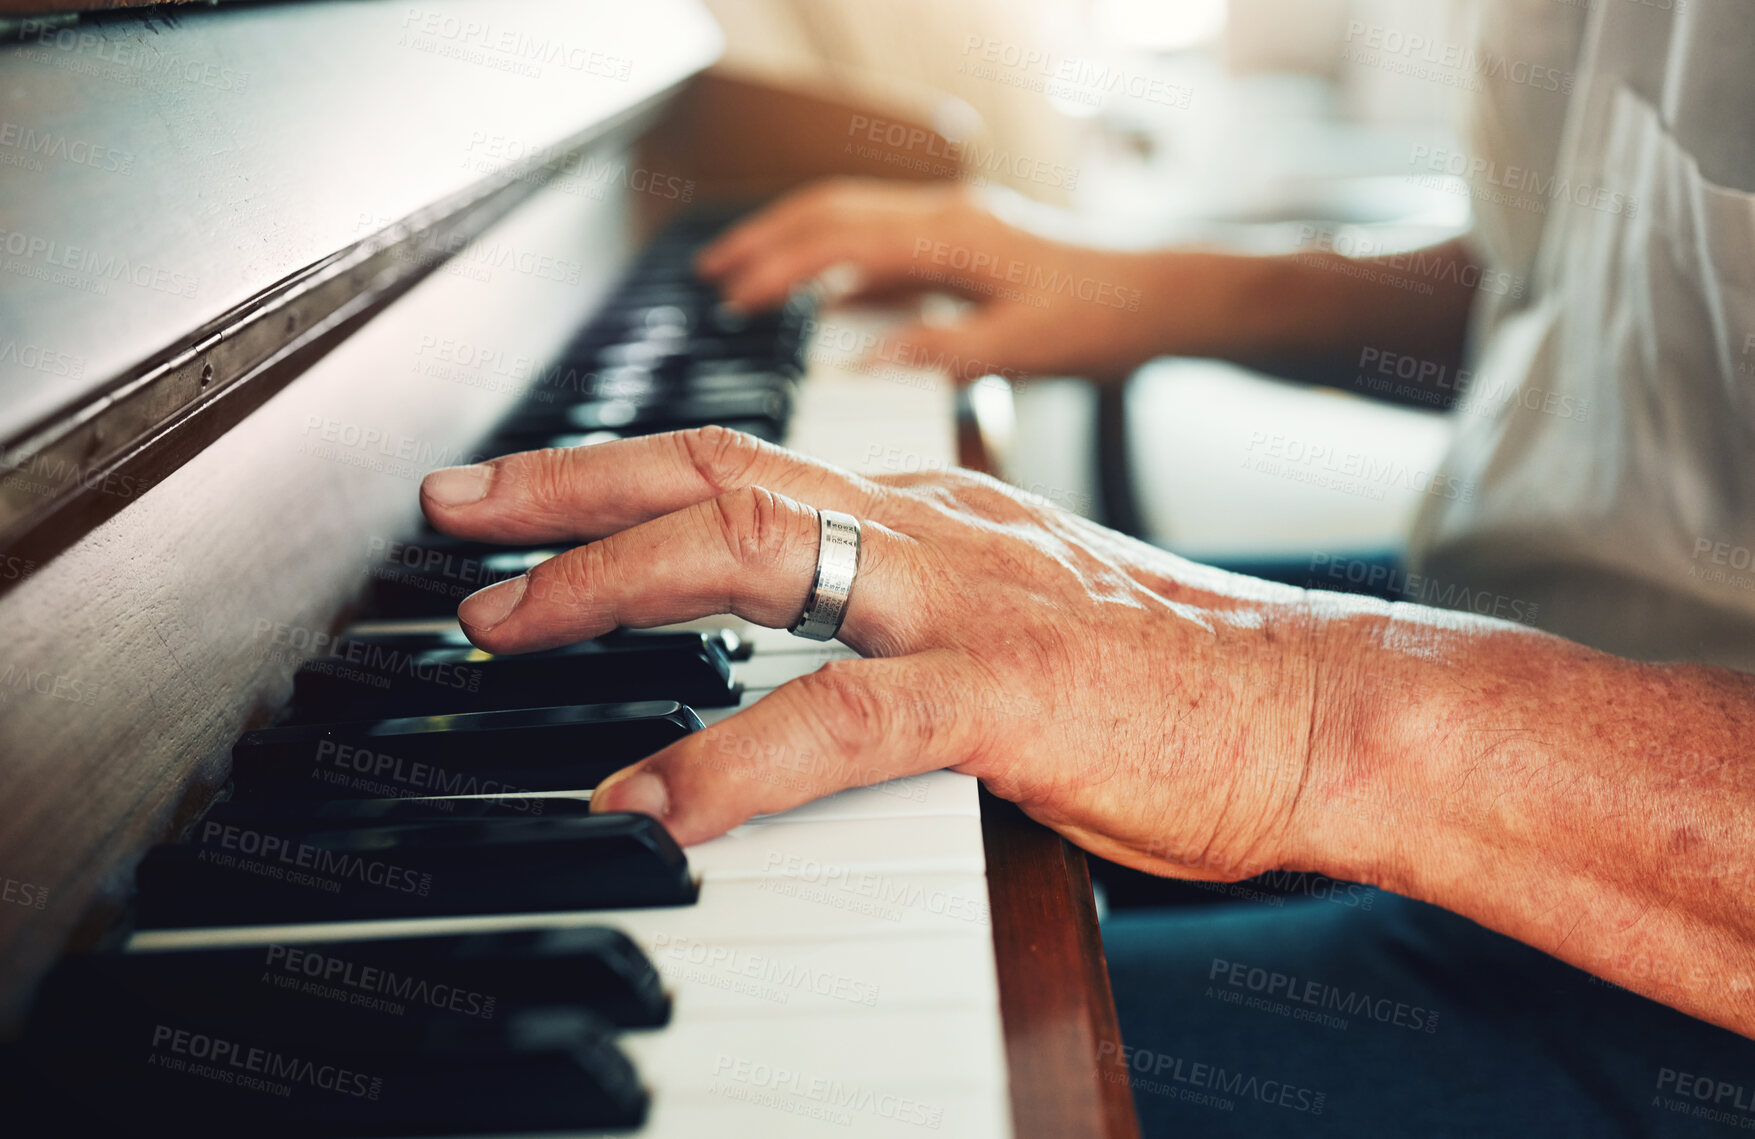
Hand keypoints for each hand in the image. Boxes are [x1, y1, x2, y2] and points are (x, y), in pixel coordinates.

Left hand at [420, 426, 1340, 880]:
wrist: (1320, 711)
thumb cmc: (1170, 685)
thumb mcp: (1012, 623)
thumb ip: (906, 627)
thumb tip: (801, 671)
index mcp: (932, 514)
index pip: (746, 461)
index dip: (616, 472)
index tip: (517, 497)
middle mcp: (932, 529)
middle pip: (717, 469)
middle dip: (569, 488)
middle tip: (457, 517)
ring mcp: (966, 601)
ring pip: (753, 551)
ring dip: (609, 581)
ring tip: (502, 624)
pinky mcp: (1010, 692)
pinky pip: (840, 717)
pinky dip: (728, 758)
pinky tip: (645, 800)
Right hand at [696, 178, 1178, 381]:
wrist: (1164, 297)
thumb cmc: (1106, 319)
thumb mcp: (1021, 349)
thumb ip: (938, 355)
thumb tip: (862, 364)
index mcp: (951, 235)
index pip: (839, 238)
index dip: (776, 265)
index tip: (730, 296)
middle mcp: (947, 217)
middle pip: (831, 212)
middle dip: (765, 241)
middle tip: (712, 275)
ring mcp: (955, 226)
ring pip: (852, 220)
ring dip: (795, 245)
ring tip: (747, 278)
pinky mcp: (965, 246)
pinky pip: (883, 243)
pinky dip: (839, 264)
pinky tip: (824, 298)